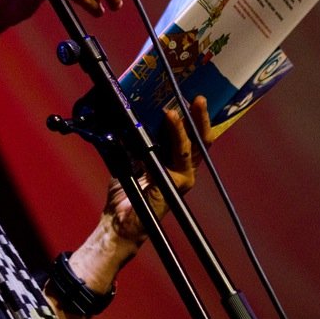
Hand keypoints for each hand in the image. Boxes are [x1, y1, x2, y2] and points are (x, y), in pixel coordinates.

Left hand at [106, 96, 212, 246]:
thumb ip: (132, 143)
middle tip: (198, 96)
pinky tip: (170, 118)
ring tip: (185, 103)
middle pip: (197, 138)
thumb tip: (128, 118)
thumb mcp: (127, 161)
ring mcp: (182, 177)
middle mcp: (181, 169)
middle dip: (199, 116)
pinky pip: (179, 154)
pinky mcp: (178, 183)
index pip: (186, 136)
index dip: (188, 117)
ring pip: (192, 144)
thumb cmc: (123, 194)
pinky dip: (176, 134)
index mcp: (171, 163)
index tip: (184, 96)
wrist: (119, 222)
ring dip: (188, 122)